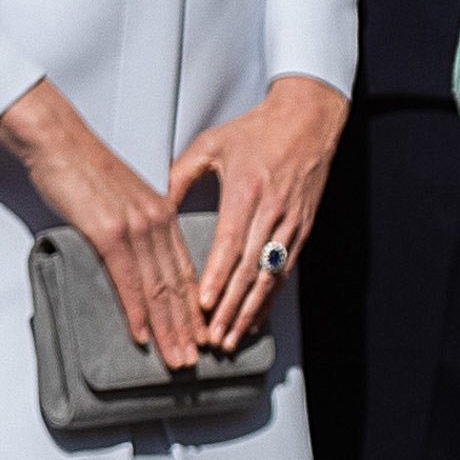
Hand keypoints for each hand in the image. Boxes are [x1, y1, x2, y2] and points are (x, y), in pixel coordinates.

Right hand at [0, 79, 202, 370]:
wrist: (56, 139)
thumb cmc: (82, 167)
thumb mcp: (121, 198)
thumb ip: (135, 226)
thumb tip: (135, 258)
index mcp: (162, 213)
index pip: (184, 269)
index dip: (194, 307)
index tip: (201, 334)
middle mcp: (156, 220)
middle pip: (177, 284)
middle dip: (187, 328)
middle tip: (194, 360)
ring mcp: (135, 227)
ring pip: (158, 288)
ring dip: (168, 329)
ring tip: (174, 357)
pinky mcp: (108, 231)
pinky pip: (128, 279)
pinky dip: (137, 311)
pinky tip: (141, 334)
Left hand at [171, 75, 348, 352]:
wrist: (307, 121)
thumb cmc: (257, 131)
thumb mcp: (211, 145)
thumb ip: (179, 176)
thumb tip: (152, 205)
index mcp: (247, 189)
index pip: (231, 241)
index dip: (218, 275)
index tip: (204, 302)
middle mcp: (271, 210)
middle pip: (249, 269)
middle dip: (230, 307)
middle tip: (212, 337)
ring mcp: (290, 223)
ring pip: (269, 277)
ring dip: (249, 312)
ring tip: (231, 338)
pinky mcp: (301, 230)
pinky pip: (284, 273)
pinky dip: (268, 300)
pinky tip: (254, 320)